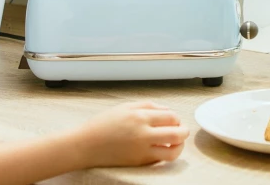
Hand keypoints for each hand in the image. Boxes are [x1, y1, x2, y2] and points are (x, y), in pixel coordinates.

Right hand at [75, 101, 189, 167]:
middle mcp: (144, 133)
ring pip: (173, 152)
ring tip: (177, 143)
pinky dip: (165, 154)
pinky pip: (160, 159)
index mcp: (140, 116)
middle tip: (182, 131)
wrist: (86, 145)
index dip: (177, 118)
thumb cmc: (103, 124)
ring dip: (180, 147)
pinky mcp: (139, 162)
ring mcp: (142, 150)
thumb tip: (167, 111)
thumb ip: (149, 106)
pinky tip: (162, 149)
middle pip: (177, 133)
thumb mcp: (125, 107)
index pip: (171, 117)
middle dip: (183, 132)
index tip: (174, 120)